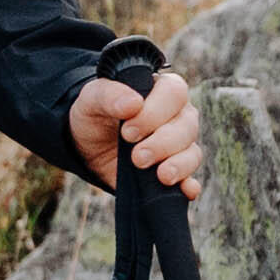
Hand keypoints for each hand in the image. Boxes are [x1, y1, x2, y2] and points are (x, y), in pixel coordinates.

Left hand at [73, 69, 202, 198]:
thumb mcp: (92, 98)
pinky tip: (185, 190)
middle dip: (162, 143)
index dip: (154, 112)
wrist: (88, 147)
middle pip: (187, 126)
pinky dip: (189, 185)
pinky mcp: (176, 171)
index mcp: (162, 90)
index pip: (174, 93)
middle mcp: (177, 115)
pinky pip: (191, 179)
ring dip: (177, 165)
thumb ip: (109, 95)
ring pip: (192, 153)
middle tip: (137, 156)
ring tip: (160, 175)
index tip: (128, 131)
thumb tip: (133, 104)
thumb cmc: (95, 114)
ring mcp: (180, 144)